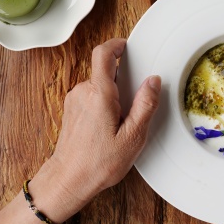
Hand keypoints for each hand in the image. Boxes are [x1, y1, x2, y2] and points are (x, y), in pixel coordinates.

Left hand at [30, 38, 160, 220]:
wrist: (69, 178)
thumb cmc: (100, 162)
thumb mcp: (133, 137)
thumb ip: (145, 105)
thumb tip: (153, 81)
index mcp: (99, 94)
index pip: (103, 54)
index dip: (116, 45)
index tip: (126, 46)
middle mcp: (83, 91)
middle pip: (104, 72)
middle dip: (122, 82)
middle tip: (133, 105)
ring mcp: (74, 99)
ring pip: (98, 86)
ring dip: (112, 95)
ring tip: (120, 123)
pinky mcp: (71, 108)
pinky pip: (90, 96)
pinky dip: (102, 103)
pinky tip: (108, 126)